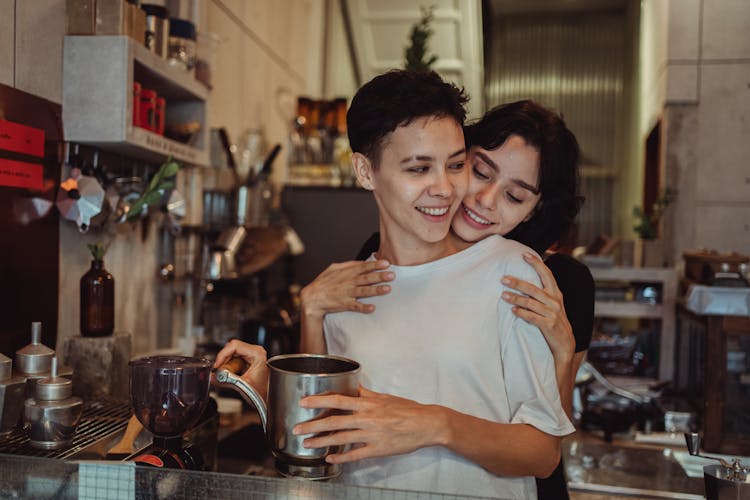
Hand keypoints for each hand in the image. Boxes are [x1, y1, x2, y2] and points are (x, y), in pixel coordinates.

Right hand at [213, 339, 268, 399]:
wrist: (268, 398)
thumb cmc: (263, 392)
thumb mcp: (243, 385)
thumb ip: (227, 380)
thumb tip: (213, 376)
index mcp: (257, 353)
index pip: (234, 345)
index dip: (222, 354)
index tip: (216, 365)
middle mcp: (255, 351)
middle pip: (231, 349)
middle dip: (223, 361)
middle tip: (218, 372)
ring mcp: (251, 355)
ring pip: (230, 354)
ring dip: (225, 365)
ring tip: (226, 375)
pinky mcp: (247, 361)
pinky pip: (232, 360)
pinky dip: (228, 367)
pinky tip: (230, 375)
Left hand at [292, 386, 445, 463]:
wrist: (427, 424)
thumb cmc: (407, 410)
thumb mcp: (385, 397)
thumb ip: (366, 394)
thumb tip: (353, 386)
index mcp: (368, 404)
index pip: (338, 400)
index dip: (319, 401)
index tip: (304, 402)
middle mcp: (367, 418)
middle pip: (334, 421)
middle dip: (313, 425)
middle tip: (297, 428)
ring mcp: (372, 435)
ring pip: (341, 439)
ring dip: (322, 441)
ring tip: (308, 444)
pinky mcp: (378, 450)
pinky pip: (355, 455)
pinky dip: (341, 457)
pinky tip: (330, 458)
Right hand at [300, 260, 394, 318]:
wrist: (312, 298)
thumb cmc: (324, 282)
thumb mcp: (333, 268)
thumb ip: (348, 265)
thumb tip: (362, 262)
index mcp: (346, 273)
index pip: (363, 267)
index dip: (375, 265)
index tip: (387, 263)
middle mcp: (348, 282)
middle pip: (366, 278)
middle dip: (379, 276)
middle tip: (392, 275)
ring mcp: (346, 294)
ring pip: (363, 291)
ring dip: (375, 290)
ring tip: (387, 289)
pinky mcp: (344, 304)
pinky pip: (355, 306)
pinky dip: (363, 308)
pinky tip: (372, 308)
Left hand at [501, 253, 574, 360]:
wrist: (565, 344)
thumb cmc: (554, 321)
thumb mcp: (552, 305)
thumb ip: (541, 294)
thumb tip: (523, 282)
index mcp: (556, 294)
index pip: (547, 274)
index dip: (536, 263)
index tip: (524, 255)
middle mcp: (555, 301)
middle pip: (534, 288)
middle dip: (517, 283)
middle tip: (503, 279)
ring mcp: (552, 313)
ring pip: (531, 303)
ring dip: (516, 299)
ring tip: (503, 295)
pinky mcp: (549, 325)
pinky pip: (532, 317)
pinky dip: (522, 313)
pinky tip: (513, 311)